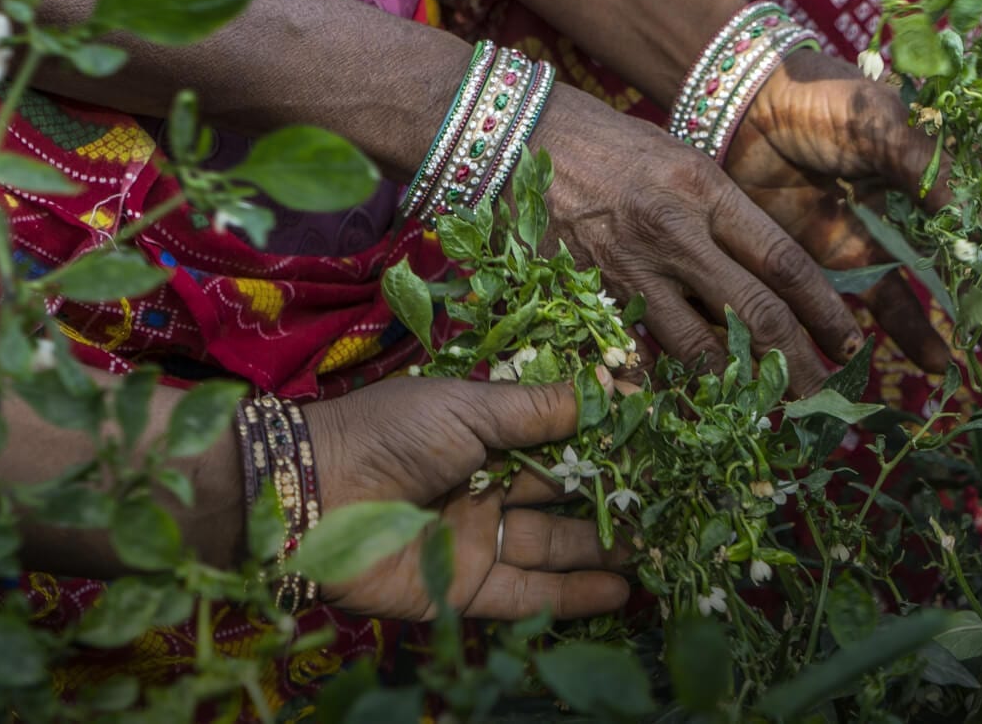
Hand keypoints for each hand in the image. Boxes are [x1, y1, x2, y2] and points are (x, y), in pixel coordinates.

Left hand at [301, 378, 627, 620]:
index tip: (657, 446)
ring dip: (605, 550)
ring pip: (555, 548)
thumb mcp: (467, 406)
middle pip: (563, 499)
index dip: (604, 446)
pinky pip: (529, 593)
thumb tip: (609, 385)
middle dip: (614, 501)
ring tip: (657, 550)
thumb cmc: (387, 434)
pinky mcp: (463, 589)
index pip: (558, 443)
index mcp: (484, 438)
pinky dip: (574, 595)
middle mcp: (487, 489)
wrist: (309, 496)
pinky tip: (620, 589)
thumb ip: (536, 408)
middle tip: (671, 505)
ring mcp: (477, 540)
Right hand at [528, 85, 862, 395]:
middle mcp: (675, 232)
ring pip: (700, 348)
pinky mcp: (590, 296)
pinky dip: (673, 386)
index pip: (785, 263)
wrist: (518, 136)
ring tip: (772, 415)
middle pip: (756, 315)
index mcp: (707, 190)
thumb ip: (725, 218)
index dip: (827, 313)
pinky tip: (698, 407)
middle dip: (799, 367)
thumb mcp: (682, 163)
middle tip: (828, 404)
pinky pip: (641, 355)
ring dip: (742, 390)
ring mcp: (629, 269)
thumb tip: (775, 281)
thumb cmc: (612, 148)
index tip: (854, 348)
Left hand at [728, 50, 981, 384]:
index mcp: (950, 162)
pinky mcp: (846, 263)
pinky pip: (886, 306)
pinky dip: (912, 337)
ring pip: (944, 294)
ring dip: (975, 335)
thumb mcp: (883, 124)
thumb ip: (931, 173)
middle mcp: (929, 206)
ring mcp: (890, 237)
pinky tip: (938, 366)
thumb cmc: (822, 100)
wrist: (746, 108)